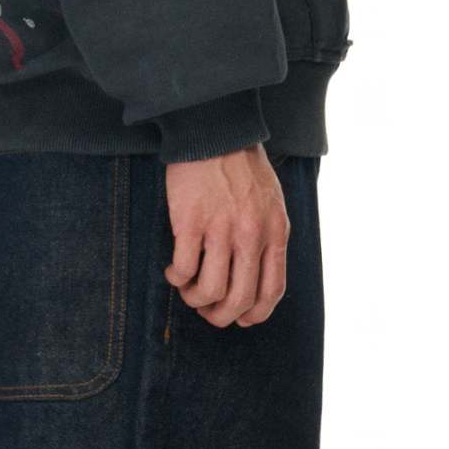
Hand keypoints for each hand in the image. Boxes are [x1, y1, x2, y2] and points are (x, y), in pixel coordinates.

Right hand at [162, 143, 289, 327]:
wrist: (215, 130)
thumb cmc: (241, 163)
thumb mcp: (271, 200)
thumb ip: (268, 235)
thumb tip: (258, 273)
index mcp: (274, 231)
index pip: (272, 291)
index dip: (255, 314)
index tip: (240, 319)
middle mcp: (251, 235)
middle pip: (240, 299)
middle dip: (222, 315)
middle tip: (208, 310)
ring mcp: (221, 229)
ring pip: (210, 291)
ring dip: (196, 300)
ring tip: (188, 290)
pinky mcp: (191, 221)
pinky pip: (183, 269)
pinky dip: (177, 278)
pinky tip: (173, 270)